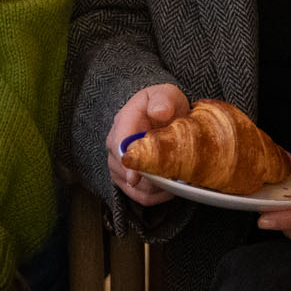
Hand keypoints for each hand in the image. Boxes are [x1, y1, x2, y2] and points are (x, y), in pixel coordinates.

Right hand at [106, 83, 189, 205]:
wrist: (162, 114)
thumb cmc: (164, 104)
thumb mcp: (166, 94)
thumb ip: (163, 100)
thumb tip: (159, 112)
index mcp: (124, 121)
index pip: (118, 145)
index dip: (128, 163)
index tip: (137, 177)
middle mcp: (114, 144)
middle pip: (124, 170)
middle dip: (150, 178)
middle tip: (176, 177)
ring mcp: (118, 162)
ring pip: (132, 187)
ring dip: (156, 188)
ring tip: (176, 180)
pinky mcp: (125, 178)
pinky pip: (139, 196)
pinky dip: (156, 196)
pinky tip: (170, 188)